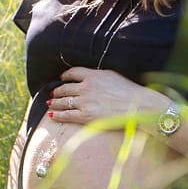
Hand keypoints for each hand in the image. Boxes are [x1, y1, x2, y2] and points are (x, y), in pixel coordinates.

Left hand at [48, 67, 168, 125]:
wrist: (137, 106)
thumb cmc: (130, 92)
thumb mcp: (113, 76)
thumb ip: (99, 76)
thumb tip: (91, 78)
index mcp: (93, 75)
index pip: (73, 73)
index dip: (65, 76)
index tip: (61, 78)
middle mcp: (86, 87)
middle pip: (65, 88)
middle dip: (57, 91)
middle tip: (51, 93)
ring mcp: (85, 101)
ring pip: (63, 101)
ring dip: (54, 102)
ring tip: (50, 103)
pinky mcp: (85, 116)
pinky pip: (67, 115)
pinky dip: (57, 115)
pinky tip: (52, 115)